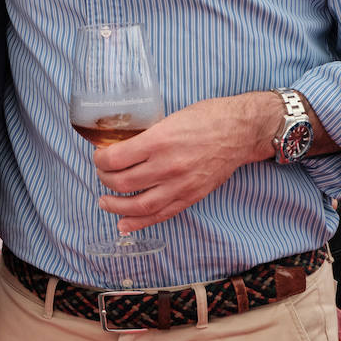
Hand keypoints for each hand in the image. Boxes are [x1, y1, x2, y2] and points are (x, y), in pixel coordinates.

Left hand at [94, 93, 279, 232]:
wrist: (240, 132)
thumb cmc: (207, 118)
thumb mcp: (171, 117)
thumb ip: (148, 135)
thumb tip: (123, 146)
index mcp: (159, 140)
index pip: (116, 158)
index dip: (100, 159)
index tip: (99, 156)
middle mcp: (167, 165)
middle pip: (122, 182)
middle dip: (104, 179)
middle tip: (102, 174)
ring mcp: (180, 184)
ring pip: (138, 205)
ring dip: (116, 206)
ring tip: (104, 202)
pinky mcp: (190, 196)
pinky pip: (160, 214)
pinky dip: (139, 222)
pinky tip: (124, 224)